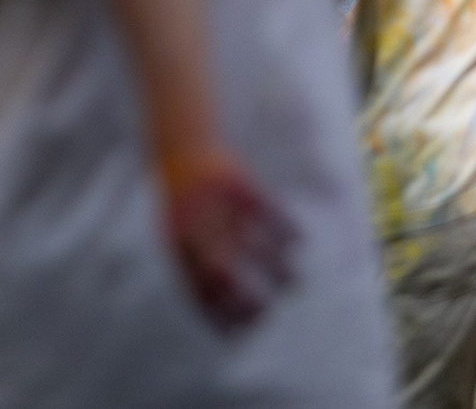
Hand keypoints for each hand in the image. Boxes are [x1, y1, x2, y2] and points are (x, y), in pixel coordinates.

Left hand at [160, 150, 296, 329]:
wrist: (181, 144)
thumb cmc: (181, 200)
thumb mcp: (178, 232)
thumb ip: (195, 269)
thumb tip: (220, 311)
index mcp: (178, 240)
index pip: (199, 288)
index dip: (221, 313)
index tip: (243, 331)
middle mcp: (197, 224)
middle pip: (225, 272)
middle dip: (247, 299)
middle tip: (266, 314)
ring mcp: (219, 204)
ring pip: (255, 244)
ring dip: (277, 269)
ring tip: (291, 283)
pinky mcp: (240, 183)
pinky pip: (270, 213)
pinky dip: (287, 230)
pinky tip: (297, 242)